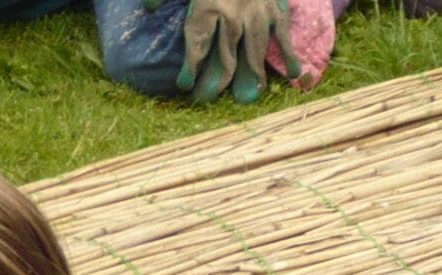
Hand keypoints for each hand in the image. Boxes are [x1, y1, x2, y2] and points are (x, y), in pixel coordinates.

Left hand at [178, 0, 298, 102]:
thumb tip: (148, 8)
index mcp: (208, 4)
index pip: (198, 42)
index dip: (191, 67)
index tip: (184, 86)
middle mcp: (233, 12)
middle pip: (226, 55)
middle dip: (216, 80)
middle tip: (208, 99)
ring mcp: (257, 12)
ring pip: (254, 51)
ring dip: (252, 74)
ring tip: (251, 94)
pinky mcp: (276, 8)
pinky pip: (282, 35)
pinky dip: (289, 54)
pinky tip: (294, 74)